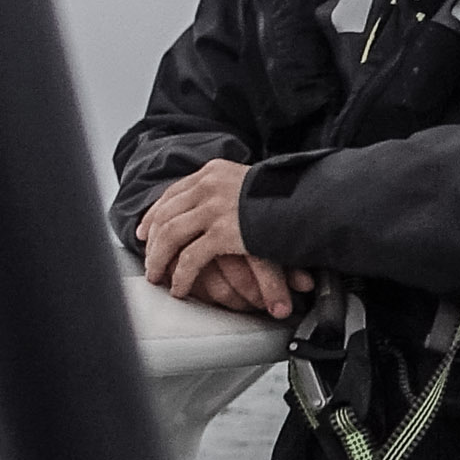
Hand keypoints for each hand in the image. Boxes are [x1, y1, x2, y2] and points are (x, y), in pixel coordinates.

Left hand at [137, 160, 311, 317]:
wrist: (312, 201)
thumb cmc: (292, 197)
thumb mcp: (255, 183)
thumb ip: (233, 191)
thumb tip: (222, 205)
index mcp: (214, 172)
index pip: (174, 193)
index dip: (156, 214)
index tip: (146, 231)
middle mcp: (209, 186)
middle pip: (166, 214)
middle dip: (152, 241)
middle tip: (149, 260)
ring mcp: (215, 208)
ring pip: (171, 235)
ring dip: (159, 259)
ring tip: (158, 277)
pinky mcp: (223, 232)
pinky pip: (192, 258)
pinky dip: (182, 275)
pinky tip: (180, 287)